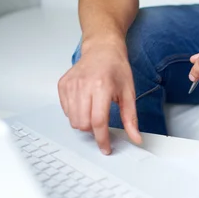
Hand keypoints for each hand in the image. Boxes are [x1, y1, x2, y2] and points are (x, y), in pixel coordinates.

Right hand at [58, 39, 141, 154]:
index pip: (98, 121)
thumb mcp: (129, 93)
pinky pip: (66, 111)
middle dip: (93, 130)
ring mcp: (70, 85)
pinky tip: (86, 104)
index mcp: (101, 86)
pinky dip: (76, 114)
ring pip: (73, 120)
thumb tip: (135, 138)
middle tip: (103, 123)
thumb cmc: (116, 68)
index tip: (106, 148)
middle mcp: (83, 85)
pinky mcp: (62, 85)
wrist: (102, 49)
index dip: (102, 139)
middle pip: (83, 124)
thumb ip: (130, 118)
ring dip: (84, 123)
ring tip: (94, 110)